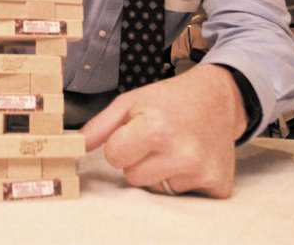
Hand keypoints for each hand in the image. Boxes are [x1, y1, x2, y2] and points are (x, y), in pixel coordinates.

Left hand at [80, 64, 246, 198]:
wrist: (218, 98)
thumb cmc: (170, 100)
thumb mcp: (132, 101)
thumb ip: (100, 126)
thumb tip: (75, 146)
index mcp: (156, 127)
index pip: (114, 157)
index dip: (120, 144)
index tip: (135, 132)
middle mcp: (181, 151)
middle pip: (133, 177)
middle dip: (140, 160)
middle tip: (158, 139)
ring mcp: (201, 170)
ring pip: (156, 189)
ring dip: (161, 172)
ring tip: (175, 147)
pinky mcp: (218, 184)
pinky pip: (182, 196)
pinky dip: (184, 180)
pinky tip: (192, 158)